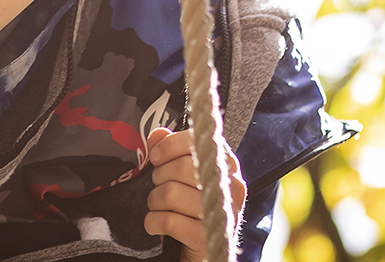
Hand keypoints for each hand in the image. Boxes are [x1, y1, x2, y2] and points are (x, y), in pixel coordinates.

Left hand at [145, 126, 244, 261]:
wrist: (205, 251)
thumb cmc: (193, 209)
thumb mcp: (184, 177)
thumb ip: (172, 152)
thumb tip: (158, 134)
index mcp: (228, 164)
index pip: (196, 141)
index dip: (169, 146)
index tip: (156, 157)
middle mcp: (232, 186)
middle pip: (182, 167)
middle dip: (160, 177)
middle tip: (159, 186)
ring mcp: (221, 213)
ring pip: (171, 193)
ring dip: (154, 202)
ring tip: (158, 207)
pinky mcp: (206, 238)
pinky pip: (168, 221)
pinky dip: (153, 222)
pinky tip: (157, 225)